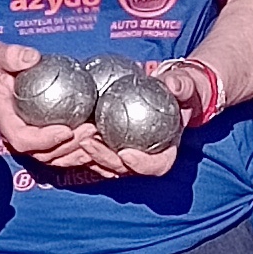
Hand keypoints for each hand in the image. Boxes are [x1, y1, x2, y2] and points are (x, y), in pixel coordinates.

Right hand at [0, 38, 99, 171]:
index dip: (45, 139)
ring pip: (53, 157)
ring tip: (98, 136)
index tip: (66, 129)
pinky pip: (58, 150)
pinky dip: (77, 151)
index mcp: (3, 118)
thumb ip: (10, 56)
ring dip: (77, 152)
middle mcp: (15, 133)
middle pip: (43, 153)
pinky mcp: (38, 135)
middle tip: (92, 128)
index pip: (22, 139)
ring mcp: (27, 137)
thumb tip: (32, 57)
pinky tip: (96, 142)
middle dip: (69, 146)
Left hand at [67, 59, 201, 180]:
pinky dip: (80, 143)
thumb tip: (172, 84)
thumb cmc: (180, 90)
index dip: (140, 165)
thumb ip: (181, 85)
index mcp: (166, 152)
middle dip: (103, 159)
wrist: (169, 91)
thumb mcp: (184, 85)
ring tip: (72, 135)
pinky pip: (94, 150)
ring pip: (103, 163)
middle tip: (88, 141)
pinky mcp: (109, 146)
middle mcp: (144, 158)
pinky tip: (67, 127)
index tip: (126, 153)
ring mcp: (125, 154)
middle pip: (123, 169)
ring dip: (86, 154)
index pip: (155, 166)